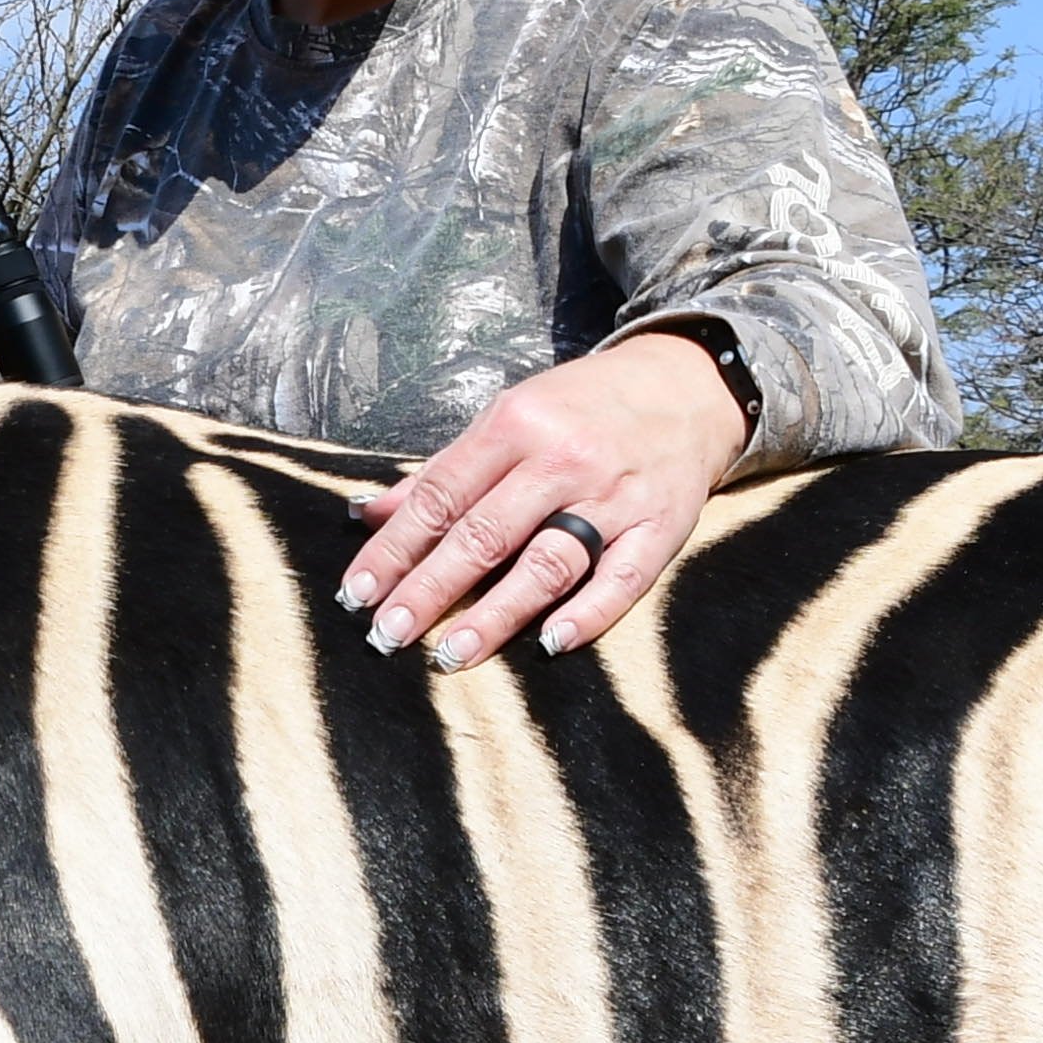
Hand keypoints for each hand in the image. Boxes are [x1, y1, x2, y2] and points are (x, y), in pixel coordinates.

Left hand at [337, 329, 749, 671]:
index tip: (355, 594)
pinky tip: (551, 644)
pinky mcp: (661, 526)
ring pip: (548, 563)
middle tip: (386, 636)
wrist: (686, 387)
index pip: (441, 496)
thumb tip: (366, 512)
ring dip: (497, 614)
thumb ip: (441, 471)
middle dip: (429, 589)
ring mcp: (615, 496)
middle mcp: (563, 460)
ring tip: (450, 654)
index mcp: (515, 426)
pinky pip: (623, 578)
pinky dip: (588, 613)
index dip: (394, 548)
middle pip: (485, 535)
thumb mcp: (507, 418)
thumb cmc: (580, 409)